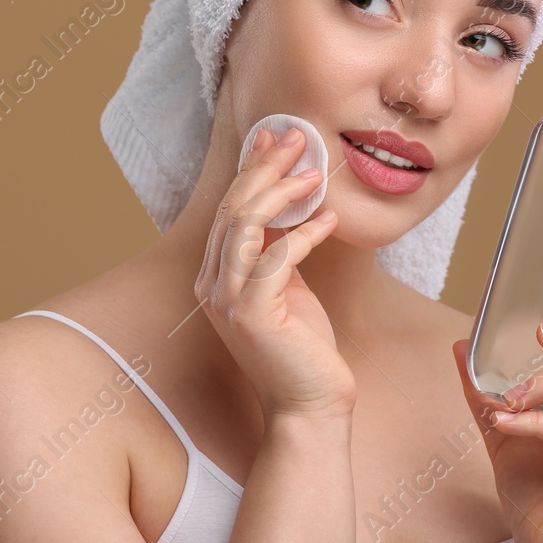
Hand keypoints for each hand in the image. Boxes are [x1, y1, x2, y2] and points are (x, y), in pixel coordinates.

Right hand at [195, 126, 354, 422]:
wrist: (309, 407)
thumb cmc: (303, 349)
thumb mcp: (289, 287)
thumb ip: (280, 250)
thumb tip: (290, 203)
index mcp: (216, 278)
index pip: (229, 209)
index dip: (250, 168)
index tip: (273, 136)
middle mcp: (213, 286)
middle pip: (233, 208)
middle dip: (264, 166)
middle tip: (295, 138)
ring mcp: (229, 301)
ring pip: (246, 224)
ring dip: (282, 191)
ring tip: (314, 173)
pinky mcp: (253, 314)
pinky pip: (277, 258)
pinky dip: (305, 234)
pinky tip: (329, 221)